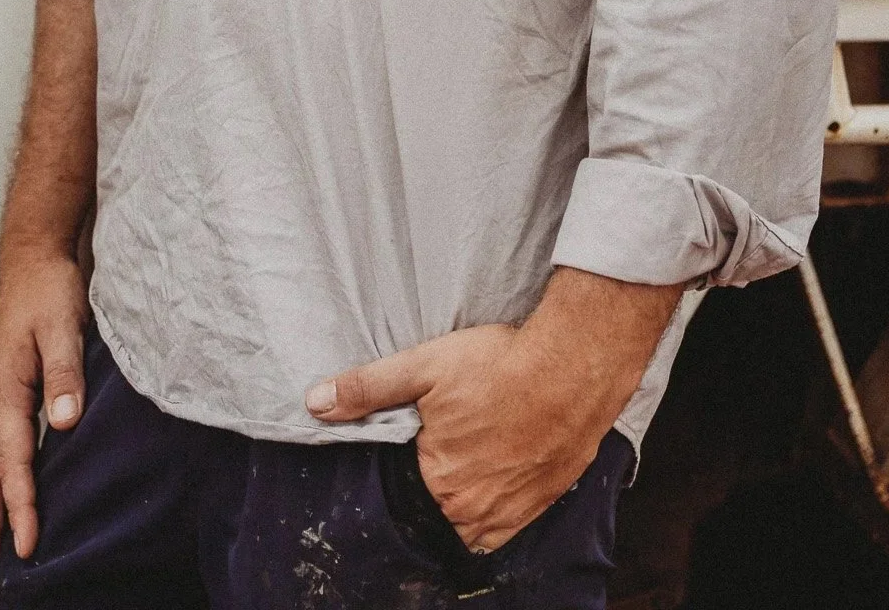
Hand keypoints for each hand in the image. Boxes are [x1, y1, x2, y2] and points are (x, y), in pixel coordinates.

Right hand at [0, 252, 88, 583]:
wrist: (33, 257)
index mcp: (6, 389)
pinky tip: (6, 492)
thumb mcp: (64, 326)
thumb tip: (64, 423)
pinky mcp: (8, 391)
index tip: (28, 544)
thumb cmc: (48, 289)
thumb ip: (66, 374)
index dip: (21, 506)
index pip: (14, 461)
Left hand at [305, 268, 681, 552]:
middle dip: (437, 477)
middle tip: (451, 436)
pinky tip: (497, 469)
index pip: (404, 487)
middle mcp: (471, 511)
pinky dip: (496, 506)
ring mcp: (509, 513)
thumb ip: (367, 390)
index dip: (409, 459)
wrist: (573, 365)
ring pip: (471, 519)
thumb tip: (314, 403)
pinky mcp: (541, 504)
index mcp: (437, 482)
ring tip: (473, 452)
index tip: (422, 434)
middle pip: (438, 504)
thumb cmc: (500, 364)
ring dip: (466, 495)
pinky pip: (506, 524)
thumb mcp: (424, 367)